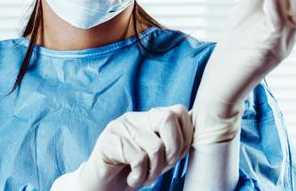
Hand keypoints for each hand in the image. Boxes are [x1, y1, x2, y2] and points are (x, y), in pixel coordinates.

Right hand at [51, 104, 192, 190]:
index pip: (178, 111)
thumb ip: (173, 143)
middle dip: (174, 149)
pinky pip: (138, 158)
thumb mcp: (158, 157)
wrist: (101, 186)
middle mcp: (134, 117)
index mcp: (148, 117)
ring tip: (142, 176)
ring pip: (156, 146)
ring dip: (154, 171)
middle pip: (169, 117)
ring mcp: (119, 127)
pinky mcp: (108, 141)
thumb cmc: (132, 171)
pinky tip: (132, 178)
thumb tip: (194, 133)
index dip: (185, 137)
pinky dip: (139, 176)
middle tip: (163, 167)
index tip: (176, 157)